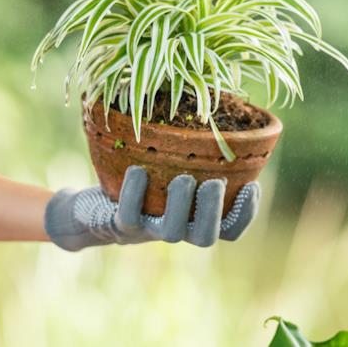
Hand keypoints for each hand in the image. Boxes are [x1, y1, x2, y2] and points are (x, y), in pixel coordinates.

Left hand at [44, 166, 259, 250]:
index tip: (252, 186)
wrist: (95, 210)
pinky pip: (129, 215)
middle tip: (214, 182)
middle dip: (212, 210)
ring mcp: (148, 231)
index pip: (230, 230)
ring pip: (171, 232)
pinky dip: (134, 193)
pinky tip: (138, 170)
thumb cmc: (143, 182)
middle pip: (205, 237)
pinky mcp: (120, 225)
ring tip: (183, 178)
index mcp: (194, 219)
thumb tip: (220, 109)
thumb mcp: (171, 167)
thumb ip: (196, 153)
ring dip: (180, 205)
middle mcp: (176, 230)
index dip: (245, 214)